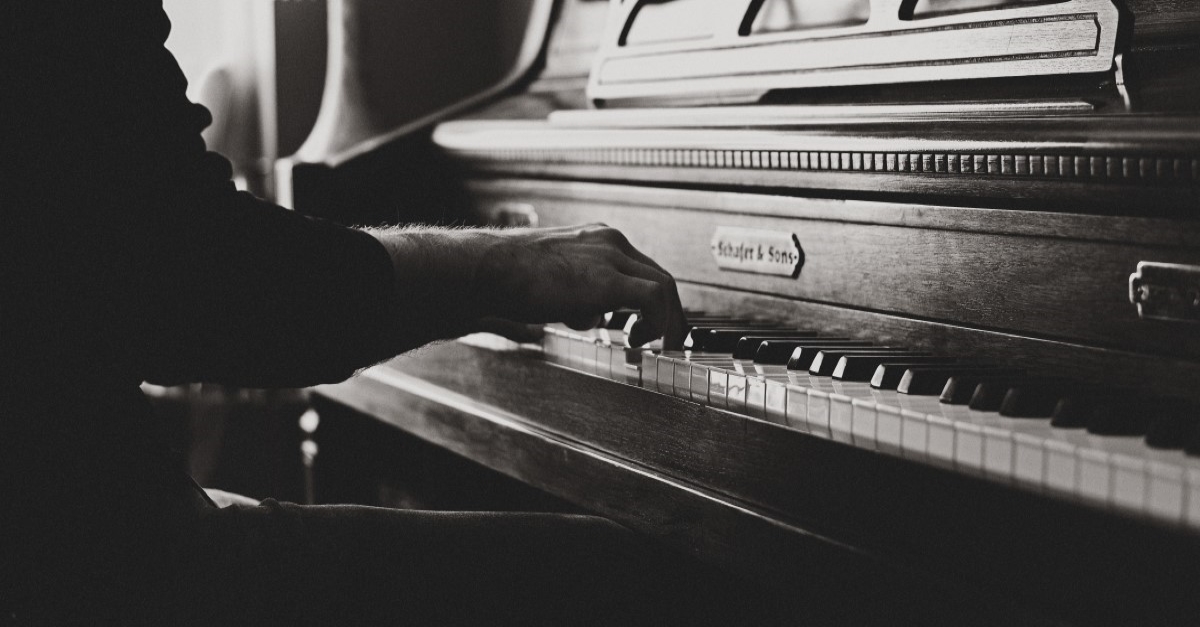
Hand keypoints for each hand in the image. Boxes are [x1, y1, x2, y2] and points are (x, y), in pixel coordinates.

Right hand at [470, 224, 686, 348]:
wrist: (487, 269)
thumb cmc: (508, 278)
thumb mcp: (553, 285)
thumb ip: (578, 298)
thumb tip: (590, 319)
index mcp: (595, 240)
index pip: (640, 267)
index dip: (651, 299)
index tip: (651, 322)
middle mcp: (608, 242)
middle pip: (658, 275)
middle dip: (669, 310)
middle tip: (668, 338)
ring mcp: (610, 257)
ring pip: (664, 286)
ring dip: (668, 320)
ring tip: (660, 345)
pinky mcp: (608, 279)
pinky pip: (654, 298)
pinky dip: (658, 322)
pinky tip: (639, 340)